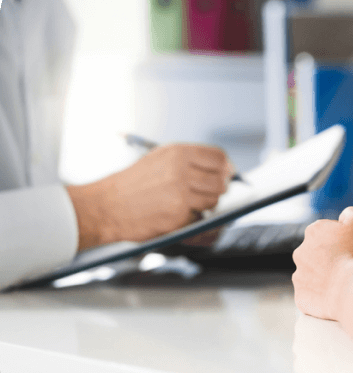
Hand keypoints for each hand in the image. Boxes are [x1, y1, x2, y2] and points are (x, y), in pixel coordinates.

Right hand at [67, 144, 231, 248]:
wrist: (105, 207)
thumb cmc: (132, 184)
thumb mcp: (159, 159)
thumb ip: (191, 160)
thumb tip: (226, 167)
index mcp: (177, 153)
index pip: (219, 157)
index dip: (225, 168)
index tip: (225, 174)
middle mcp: (181, 171)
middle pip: (220, 181)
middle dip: (217, 189)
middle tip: (205, 192)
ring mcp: (180, 194)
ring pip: (213, 200)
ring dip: (205, 205)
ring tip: (185, 203)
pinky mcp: (178, 216)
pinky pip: (199, 218)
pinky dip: (192, 219)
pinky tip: (174, 214)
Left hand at [292, 207, 352, 320]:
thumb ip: (349, 213)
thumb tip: (343, 216)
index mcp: (314, 230)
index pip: (328, 231)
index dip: (344, 239)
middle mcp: (300, 252)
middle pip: (318, 252)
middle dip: (331, 257)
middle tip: (350, 265)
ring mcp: (299, 276)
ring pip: (313, 274)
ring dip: (325, 276)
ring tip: (345, 282)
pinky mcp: (301, 297)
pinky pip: (312, 295)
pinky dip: (322, 295)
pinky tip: (337, 295)